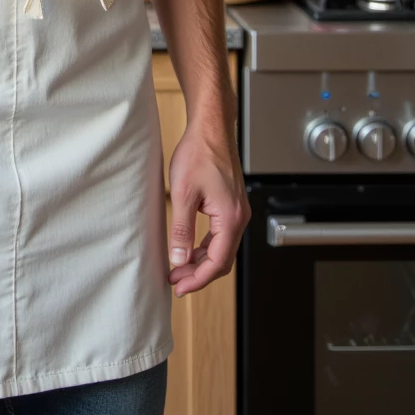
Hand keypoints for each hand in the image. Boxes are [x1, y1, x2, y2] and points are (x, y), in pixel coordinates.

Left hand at [166, 115, 249, 297]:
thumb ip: (182, 230)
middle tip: (175, 280)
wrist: (211, 127)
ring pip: (222, 248)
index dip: (197, 279)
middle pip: (222, 259)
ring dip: (202, 261)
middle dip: (199, 274)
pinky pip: (221, 234)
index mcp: (231, 218)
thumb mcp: (183, 194)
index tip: (178, 286)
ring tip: (179, 267)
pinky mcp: (231, 204)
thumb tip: (179, 260)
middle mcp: (239, 217)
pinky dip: (206, 246)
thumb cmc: (199, 153)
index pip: (217, 262)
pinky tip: (190, 248)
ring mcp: (237, 210)